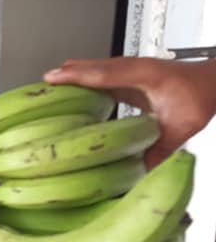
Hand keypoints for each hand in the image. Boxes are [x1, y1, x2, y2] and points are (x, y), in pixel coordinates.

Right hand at [44, 56, 215, 166]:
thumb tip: (140, 174)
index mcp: (145, 75)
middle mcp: (137, 68)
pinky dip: (88, 78)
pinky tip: (79, 87)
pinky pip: (105, 74)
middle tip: (44, 80)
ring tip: (53, 82)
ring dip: (76, 73)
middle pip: (95, 67)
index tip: (53, 78)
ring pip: (99, 68)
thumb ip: (161, 151)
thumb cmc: (203, 96)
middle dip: (68, 72)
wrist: (215, 81)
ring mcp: (135, 69)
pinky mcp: (134, 75)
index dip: (76, 77)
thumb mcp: (183, 127)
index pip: (103, 74)